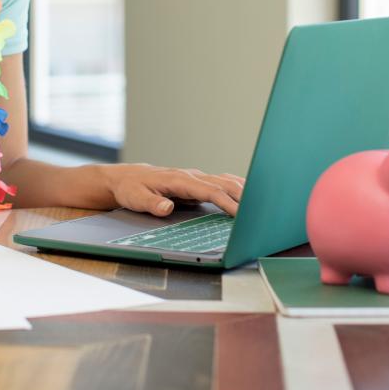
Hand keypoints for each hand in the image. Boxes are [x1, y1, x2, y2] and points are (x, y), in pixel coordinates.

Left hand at [104, 163, 244, 216]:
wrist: (127, 178)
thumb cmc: (132, 188)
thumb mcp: (135, 198)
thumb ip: (151, 203)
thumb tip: (166, 207)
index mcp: (178, 180)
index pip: (209, 190)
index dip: (226, 201)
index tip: (240, 213)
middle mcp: (190, 176)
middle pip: (223, 183)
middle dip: (242, 196)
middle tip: (258, 211)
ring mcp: (194, 178)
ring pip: (224, 181)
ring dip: (243, 190)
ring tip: (261, 202)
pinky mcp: (196, 183)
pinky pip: (220, 183)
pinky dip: (236, 187)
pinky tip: (248, 193)